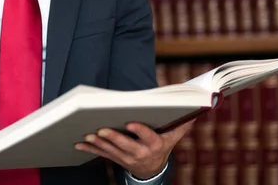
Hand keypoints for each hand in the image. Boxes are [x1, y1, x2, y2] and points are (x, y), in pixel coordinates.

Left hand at [74, 119, 194, 179]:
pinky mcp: (115, 158)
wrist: (152, 170)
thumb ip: (182, 123)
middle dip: (113, 137)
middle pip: (125, 145)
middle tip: (102, 129)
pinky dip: (90, 150)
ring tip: (89, 135)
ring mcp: (126, 158)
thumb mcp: (173, 137)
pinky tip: (79, 144)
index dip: (139, 130)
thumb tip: (197, 108)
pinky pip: (101, 154)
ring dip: (99, 143)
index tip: (130, 123)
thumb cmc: (162, 146)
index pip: (147, 137)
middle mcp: (140, 153)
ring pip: (111, 150)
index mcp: (154, 145)